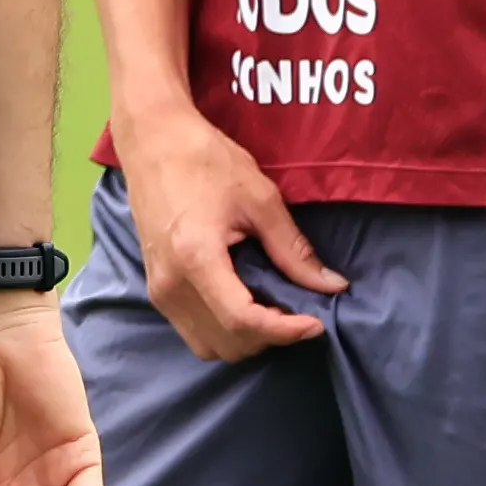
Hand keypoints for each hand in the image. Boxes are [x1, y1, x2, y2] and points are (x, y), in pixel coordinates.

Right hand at [111, 107, 343, 360]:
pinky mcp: (154, 286)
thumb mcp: (259, 199)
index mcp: (196, 258)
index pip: (242, 321)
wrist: (152, 139)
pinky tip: (243, 301)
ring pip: (208, 346)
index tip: (316, 323)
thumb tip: (333, 286)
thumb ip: (294, 249)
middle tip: (296, 310)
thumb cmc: (206, 159)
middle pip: (228, 344)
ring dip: (245, 339)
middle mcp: (170, 284)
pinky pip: (192, 330)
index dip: (285, 331)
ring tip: (270, 309)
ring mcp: (157, 289)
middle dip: (268, 337)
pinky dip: (223, 330)